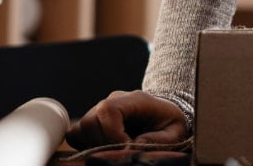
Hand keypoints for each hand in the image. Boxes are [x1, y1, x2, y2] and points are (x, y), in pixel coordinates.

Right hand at [67, 90, 187, 149]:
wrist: (165, 114)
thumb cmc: (171, 123)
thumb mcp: (174, 132)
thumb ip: (156, 140)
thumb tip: (132, 147)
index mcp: (135, 100)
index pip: (108, 110)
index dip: (112, 133)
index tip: (126, 147)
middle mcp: (113, 101)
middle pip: (90, 121)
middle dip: (103, 143)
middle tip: (122, 152)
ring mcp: (101, 109)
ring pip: (81, 128)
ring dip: (94, 145)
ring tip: (115, 150)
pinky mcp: (94, 121)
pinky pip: (78, 133)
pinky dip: (86, 145)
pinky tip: (105, 149)